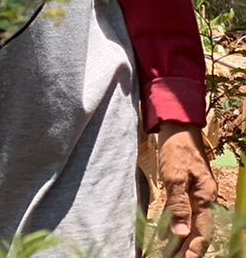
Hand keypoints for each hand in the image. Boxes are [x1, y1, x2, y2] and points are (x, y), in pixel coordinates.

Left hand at [158, 122, 214, 257]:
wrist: (177, 128)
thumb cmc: (176, 149)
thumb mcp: (175, 176)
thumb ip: (178, 204)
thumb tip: (182, 232)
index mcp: (205, 197)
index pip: (202, 230)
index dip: (194, 249)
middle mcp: (204, 199)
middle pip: (199, 231)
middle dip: (188, 249)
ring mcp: (197, 195)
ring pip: (192, 224)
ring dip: (182, 241)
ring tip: (171, 255)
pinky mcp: (188, 190)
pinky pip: (185, 214)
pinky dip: (177, 226)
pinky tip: (168, 236)